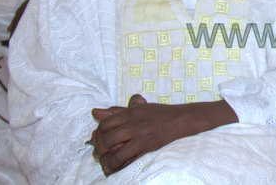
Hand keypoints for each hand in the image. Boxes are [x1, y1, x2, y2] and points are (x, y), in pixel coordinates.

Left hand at [90, 95, 236, 175]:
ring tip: (103, 162)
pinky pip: (128, 159)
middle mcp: (136, 124)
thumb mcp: (137, 108)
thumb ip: (116, 111)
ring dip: (106, 159)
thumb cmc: (158, 113)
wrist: (181, 120)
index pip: (106, 123)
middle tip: (97, 152)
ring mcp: (142, 137)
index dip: (98, 132)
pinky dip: (117, 166)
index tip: (97, 137)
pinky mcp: (148, 148)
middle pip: (108, 138)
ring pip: (116, 152)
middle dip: (99, 147)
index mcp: (132, 112)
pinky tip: (113, 167)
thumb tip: (94, 112)